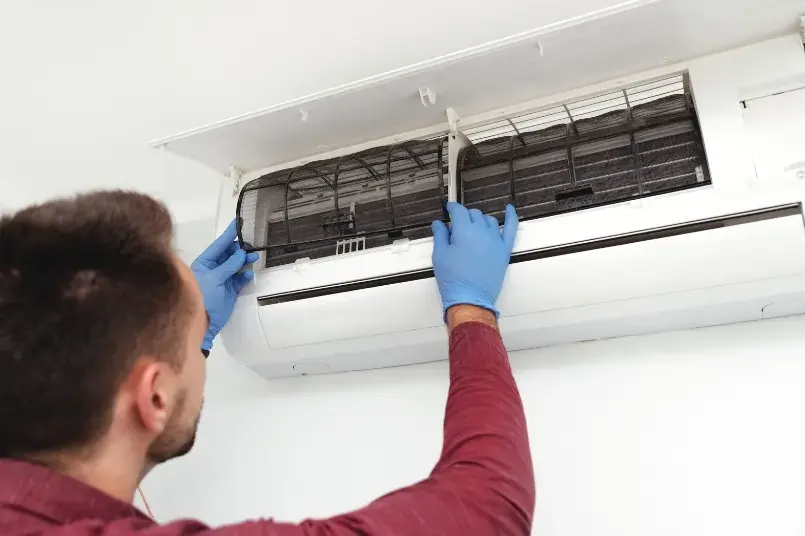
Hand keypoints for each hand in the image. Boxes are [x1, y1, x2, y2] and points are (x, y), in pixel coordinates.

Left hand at [191, 220, 259, 349]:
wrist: (203, 324)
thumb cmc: (202, 297)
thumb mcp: (214, 279)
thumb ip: (229, 265)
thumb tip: (241, 253)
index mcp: (205, 262)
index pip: (219, 245)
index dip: (229, 234)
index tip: (239, 222)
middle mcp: (213, 268)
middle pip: (230, 254)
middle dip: (241, 249)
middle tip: (252, 246)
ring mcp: (222, 279)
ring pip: (237, 266)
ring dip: (245, 262)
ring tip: (254, 259)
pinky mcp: (230, 290)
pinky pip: (240, 280)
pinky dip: (245, 276)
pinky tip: (249, 275)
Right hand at [431, 203, 517, 318]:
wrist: (469, 299)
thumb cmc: (454, 280)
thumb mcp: (440, 255)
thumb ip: (440, 235)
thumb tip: (439, 224)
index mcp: (464, 231)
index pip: (459, 211)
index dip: (452, 208)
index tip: (449, 208)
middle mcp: (481, 232)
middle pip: (474, 214)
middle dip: (464, 216)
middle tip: (457, 225)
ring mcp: (495, 241)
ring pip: (489, 220)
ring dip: (480, 220)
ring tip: (473, 228)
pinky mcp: (504, 250)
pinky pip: (511, 228)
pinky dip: (511, 217)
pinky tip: (509, 210)